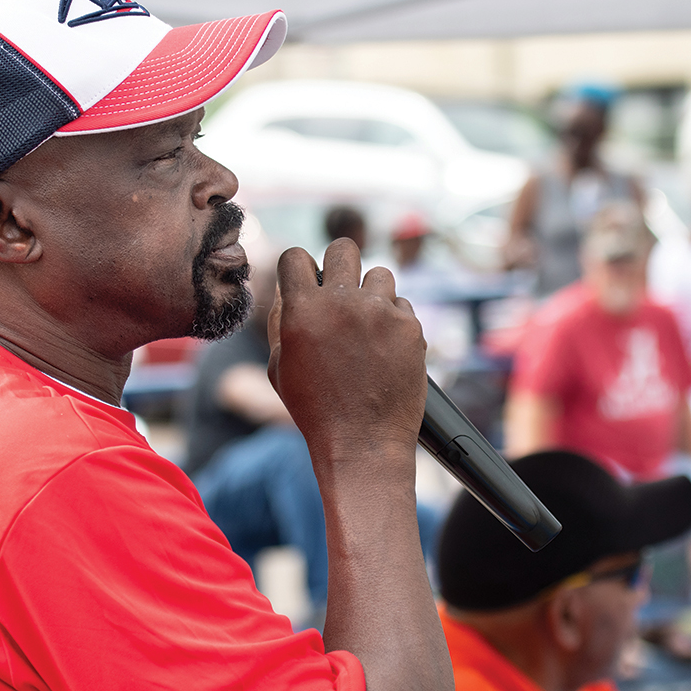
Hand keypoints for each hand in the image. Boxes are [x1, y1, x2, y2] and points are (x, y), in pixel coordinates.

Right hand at [269, 238, 426, 462]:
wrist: (363, 443)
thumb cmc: (316, 410)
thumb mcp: (280, 367)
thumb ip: (282, 321)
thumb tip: (291, 289)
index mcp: (302, 310)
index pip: (295, 256)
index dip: (298, 267)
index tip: (306, 280)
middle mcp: (342, 302)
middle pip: (343, 247)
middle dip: (339, 264)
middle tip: (341, 288)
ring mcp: (380, 312)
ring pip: (379, 274)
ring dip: (371, 293)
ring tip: (367, 325)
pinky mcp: (410, 326)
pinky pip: (401, 305)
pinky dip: (394, 321)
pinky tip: (386, 348)